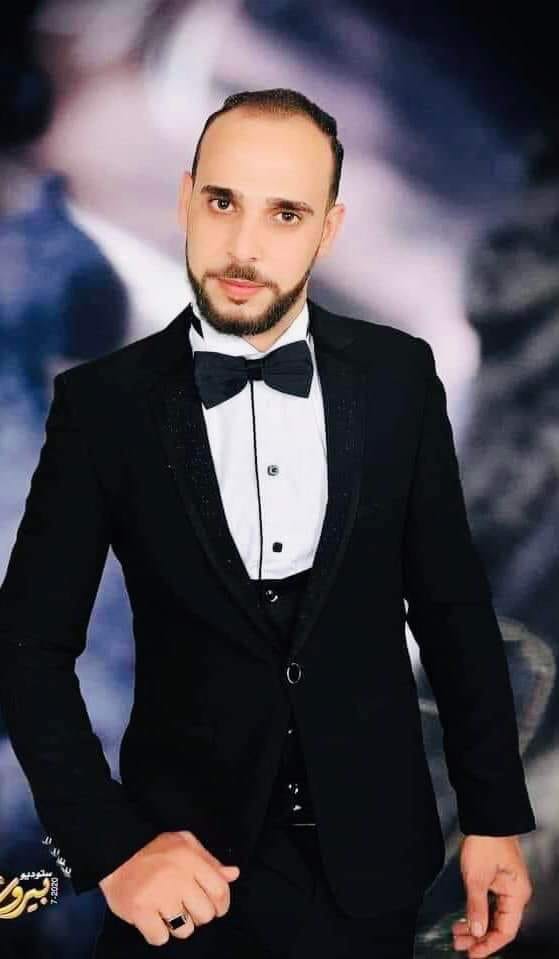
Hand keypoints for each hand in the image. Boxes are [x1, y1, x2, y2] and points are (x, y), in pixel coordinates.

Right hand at [98, 830, 240, 946]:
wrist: (115, 852)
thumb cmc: (154, 848)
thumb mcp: (185, 843)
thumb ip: (209, 860)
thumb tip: (233, 875)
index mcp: (190, 859)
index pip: (220, 890)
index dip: (222, 904)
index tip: (215, 907)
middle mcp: (177, 878)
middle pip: (205, 914)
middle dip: (199, 914)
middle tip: (186, 907)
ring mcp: (158, 896)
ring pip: (185, 930)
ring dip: (178, 925)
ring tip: (168, 911)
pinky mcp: (139, 911)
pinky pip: (160, 938)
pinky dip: (157, 933)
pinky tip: (153, 918)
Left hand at [452, 834, 532, 957]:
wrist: (486, 818)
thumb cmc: (486, 842)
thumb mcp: (477, 877)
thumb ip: (477, 907)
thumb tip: (477, 932)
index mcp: (516, 895)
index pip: (506, 931)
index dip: (489, 945)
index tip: (473, 954)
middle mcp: (515, 893)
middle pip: (499, 925)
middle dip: (479, 937)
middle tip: (460, 944)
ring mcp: (506, 887)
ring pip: (493, 916)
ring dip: (476, 926)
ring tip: (457, 934)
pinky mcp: (497, 880)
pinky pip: (489, 905)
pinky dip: (477, 913)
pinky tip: (464, 919)